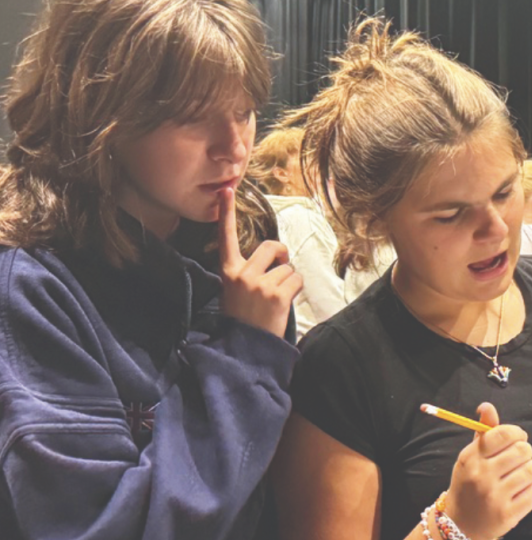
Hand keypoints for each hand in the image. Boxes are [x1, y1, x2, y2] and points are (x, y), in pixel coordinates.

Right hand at [218, 188, 302, 337]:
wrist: (245, 349)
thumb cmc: (244, 320)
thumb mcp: (235, 292)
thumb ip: (248, 273)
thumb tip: (273, 259)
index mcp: (228, 271)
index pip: (226, 237)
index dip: (226, 213)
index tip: (226, 190)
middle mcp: (242, 274)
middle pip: (272, 246)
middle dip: (282, 255)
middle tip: (281, 270)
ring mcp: (259, 283)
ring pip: (288, 267)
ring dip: (289, 281)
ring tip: (276, 300)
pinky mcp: (276, 294)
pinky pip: (296, 279)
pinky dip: (296, 290)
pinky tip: (284, 304)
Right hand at [442, 402, 531, 539]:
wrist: (460, 525)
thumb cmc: (469, 485)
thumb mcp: (470, 457)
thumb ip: (483, 432)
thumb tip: (487, 406)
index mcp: (471, 458)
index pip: (502, 434)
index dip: (516, 433)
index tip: (517, 438)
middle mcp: (481, 476)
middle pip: (522, 450)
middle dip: (525, 452)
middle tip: (518, 459)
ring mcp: (495, 497)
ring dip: (530, 470)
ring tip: (519, 476)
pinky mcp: (508, 515)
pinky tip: (520, 492)